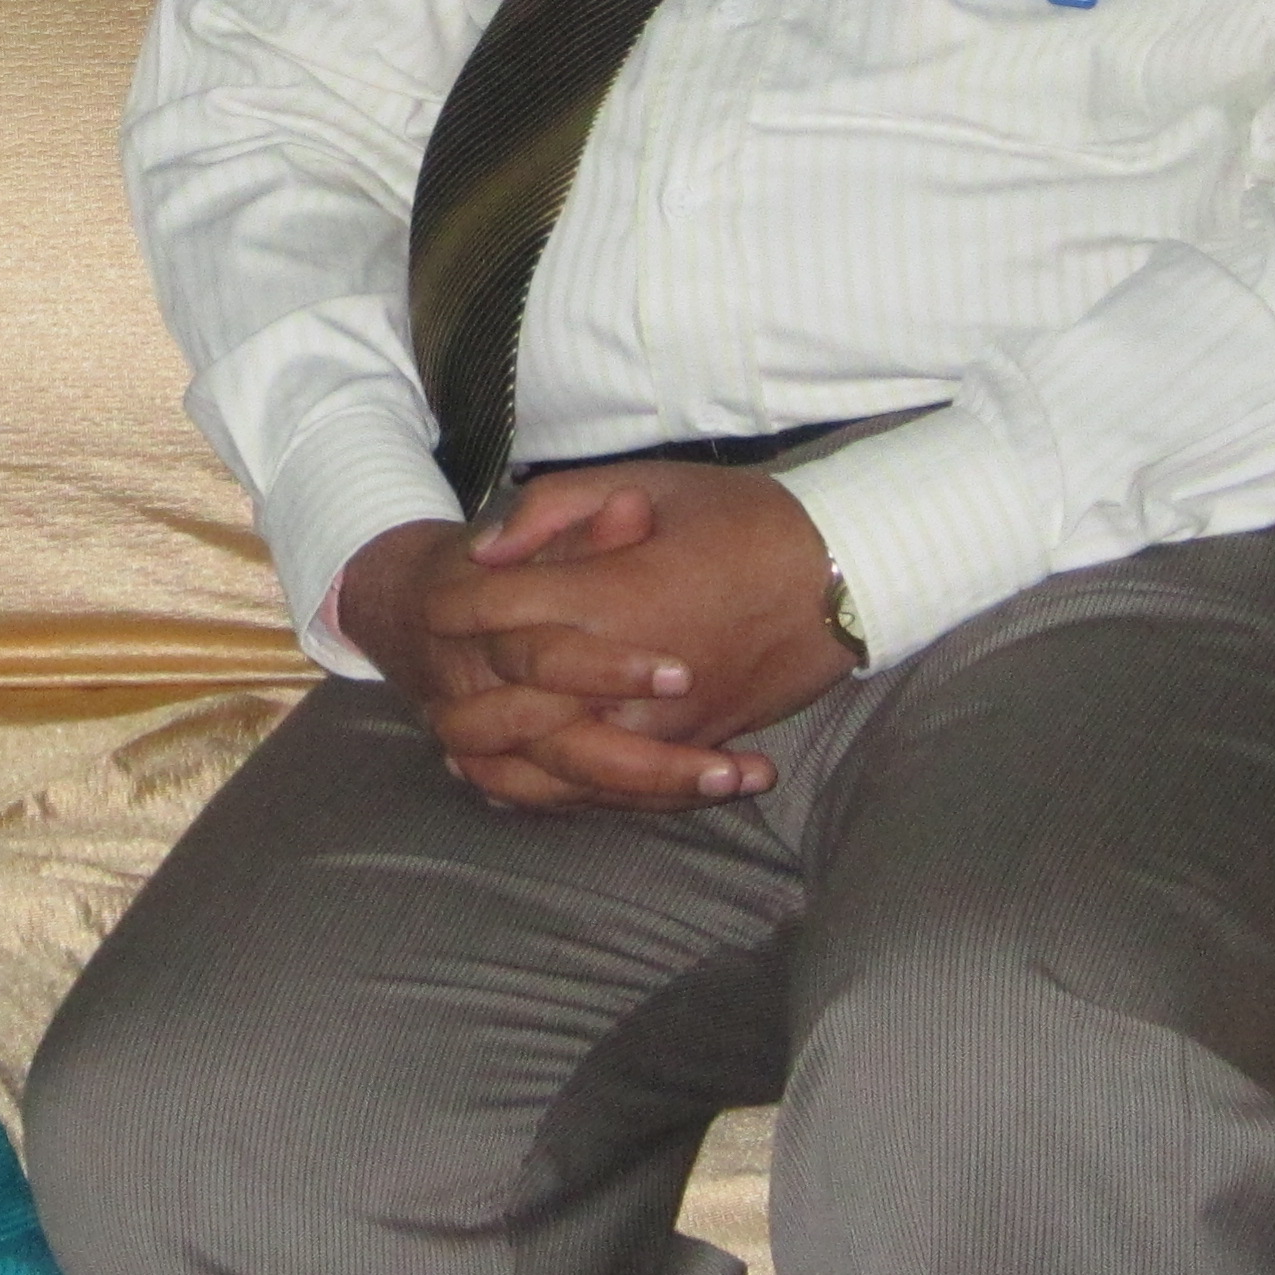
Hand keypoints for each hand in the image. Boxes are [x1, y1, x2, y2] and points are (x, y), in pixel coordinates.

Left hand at [351, 464, 859, 812]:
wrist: (843, 577)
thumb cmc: (742, 517)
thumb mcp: (645, 482)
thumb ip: (555, 510)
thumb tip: (484, 552)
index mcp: (613, 597)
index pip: (498, 612)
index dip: (452, 603)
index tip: (431, 594)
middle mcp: (629, 675)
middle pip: (509, 706)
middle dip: (459, 690)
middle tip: (432, 673)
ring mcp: (662, 722)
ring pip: (550, 765)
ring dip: (494, 755)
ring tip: (458, 740)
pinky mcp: (689, 747)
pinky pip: (606, 790)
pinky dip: (550, 792)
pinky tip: (514, 781)